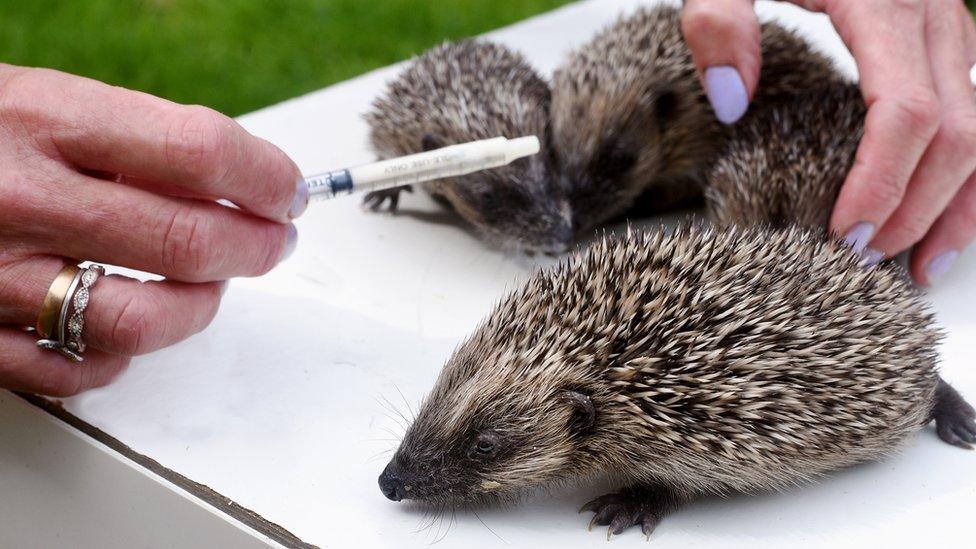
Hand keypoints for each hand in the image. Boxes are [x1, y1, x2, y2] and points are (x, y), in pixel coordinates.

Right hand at [0, 64, 307, 395]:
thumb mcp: (47, 100)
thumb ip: (140, 138)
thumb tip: (243, 179)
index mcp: (46, 119)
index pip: (199, 151)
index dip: (267, 177)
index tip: (287, 192)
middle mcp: (22, 198)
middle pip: (189, 240)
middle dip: (259, 246)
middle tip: (274, 241)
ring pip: (145, 319)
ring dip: (203, 306)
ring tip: (212, 284)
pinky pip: (81, 371)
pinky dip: (124, 354)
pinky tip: (129, 321)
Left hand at [681, 0, 975, 284]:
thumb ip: (718, 22)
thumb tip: (730, 102)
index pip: (907, 111)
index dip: (883, 182)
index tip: (844, 234)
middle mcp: (935, 11)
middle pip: (957, 132)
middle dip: (916, 207)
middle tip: (862, 261)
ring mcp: (950, 24)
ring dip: (957, 204)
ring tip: (918, 267)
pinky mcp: (945, 36)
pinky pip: (975, 112)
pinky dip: (965, 174)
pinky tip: (939, 219)